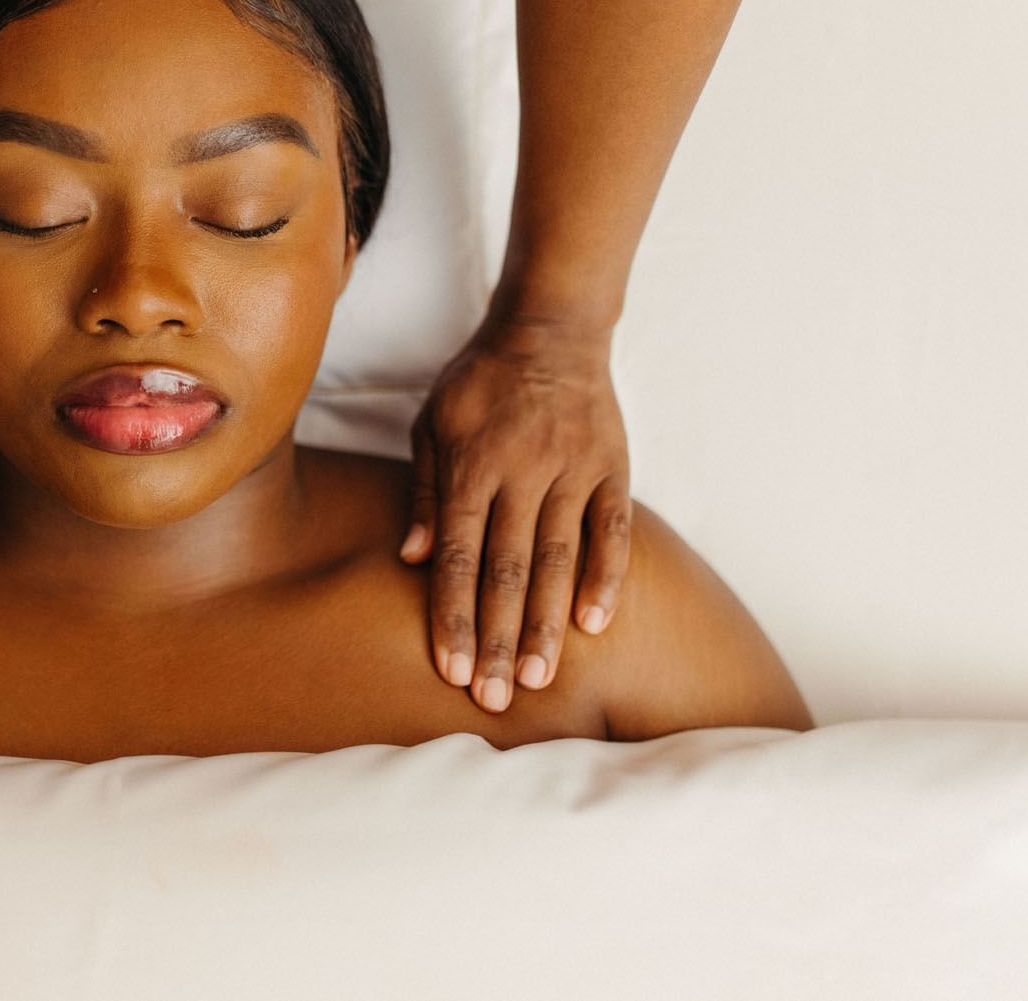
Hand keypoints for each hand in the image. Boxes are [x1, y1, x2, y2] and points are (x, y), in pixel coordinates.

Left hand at [400, 310, 630, 714]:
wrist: (549, 329)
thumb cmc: (478, 384)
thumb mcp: (432, 425)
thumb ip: (426, 493)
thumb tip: (414, 558)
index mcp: (472, 466)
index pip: (459, 557)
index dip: (453, 616)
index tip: (449, 669)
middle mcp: (523, 473)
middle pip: (507, 570)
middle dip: (496, 638)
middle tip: (491, 698)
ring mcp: (572, 471)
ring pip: (559, 560)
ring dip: (546, 624)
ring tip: (536, 678)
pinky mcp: (613, 467)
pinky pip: (612, 530)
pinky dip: (606, 577)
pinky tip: (595, 625)